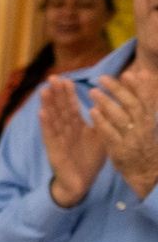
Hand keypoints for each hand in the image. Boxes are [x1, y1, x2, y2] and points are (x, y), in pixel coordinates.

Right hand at [38, 78, 108, 207]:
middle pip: (59, 109)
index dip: (68, 94)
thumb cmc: (89, 161)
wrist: (80, 183)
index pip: (71, 107)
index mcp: (76, 127)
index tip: (67, 79)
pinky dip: (46, 124)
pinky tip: (42, 113)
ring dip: (48, 104)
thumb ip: (101, 122)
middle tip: (52, 77)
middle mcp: (65, 131)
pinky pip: (49, 135)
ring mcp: (57, 140)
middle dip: (56, 93)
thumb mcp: (100, 138)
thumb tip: (105, 106)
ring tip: (44, 90)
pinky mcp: (54, 150)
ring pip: (52, 119)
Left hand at [89, 58, 157, 199]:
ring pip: (121, 118)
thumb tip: (143, 73)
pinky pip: (110, 134)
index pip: (146, 99)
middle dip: (118, 90)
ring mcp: (131, 138)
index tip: (128, 73)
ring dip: (107, 103)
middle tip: (102, 78)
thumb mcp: (145, 118)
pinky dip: (102, 122)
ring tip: (92, 92)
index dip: (139, 86)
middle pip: (132, 105)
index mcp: (149, 118)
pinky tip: (92, 111)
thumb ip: (142, 98)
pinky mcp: (119, 149)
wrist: (143, 168)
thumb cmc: (141, 138)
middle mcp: (143, 126)